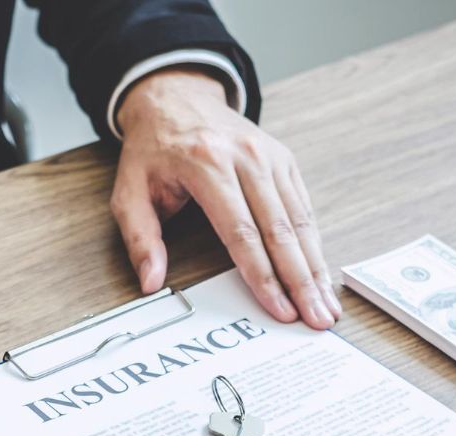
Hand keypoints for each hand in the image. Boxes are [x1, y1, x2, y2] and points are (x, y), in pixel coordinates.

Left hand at [112, 68, 341, 329]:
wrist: (176, 98)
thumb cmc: (154, 150)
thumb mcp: (129, 191)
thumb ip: (140, 239)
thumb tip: (151, 282)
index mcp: (206, 164)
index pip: (241, 233)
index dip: (262, 276)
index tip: (278, 308)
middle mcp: (245, 158)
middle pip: (280, 230)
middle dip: (300, 281)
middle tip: (316, 318)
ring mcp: (270, 156)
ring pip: (300, 221)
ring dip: (315, 268)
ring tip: (326, 305)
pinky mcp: (284, 159)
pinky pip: (304, 207)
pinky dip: (314, 244)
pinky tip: (321, 274)